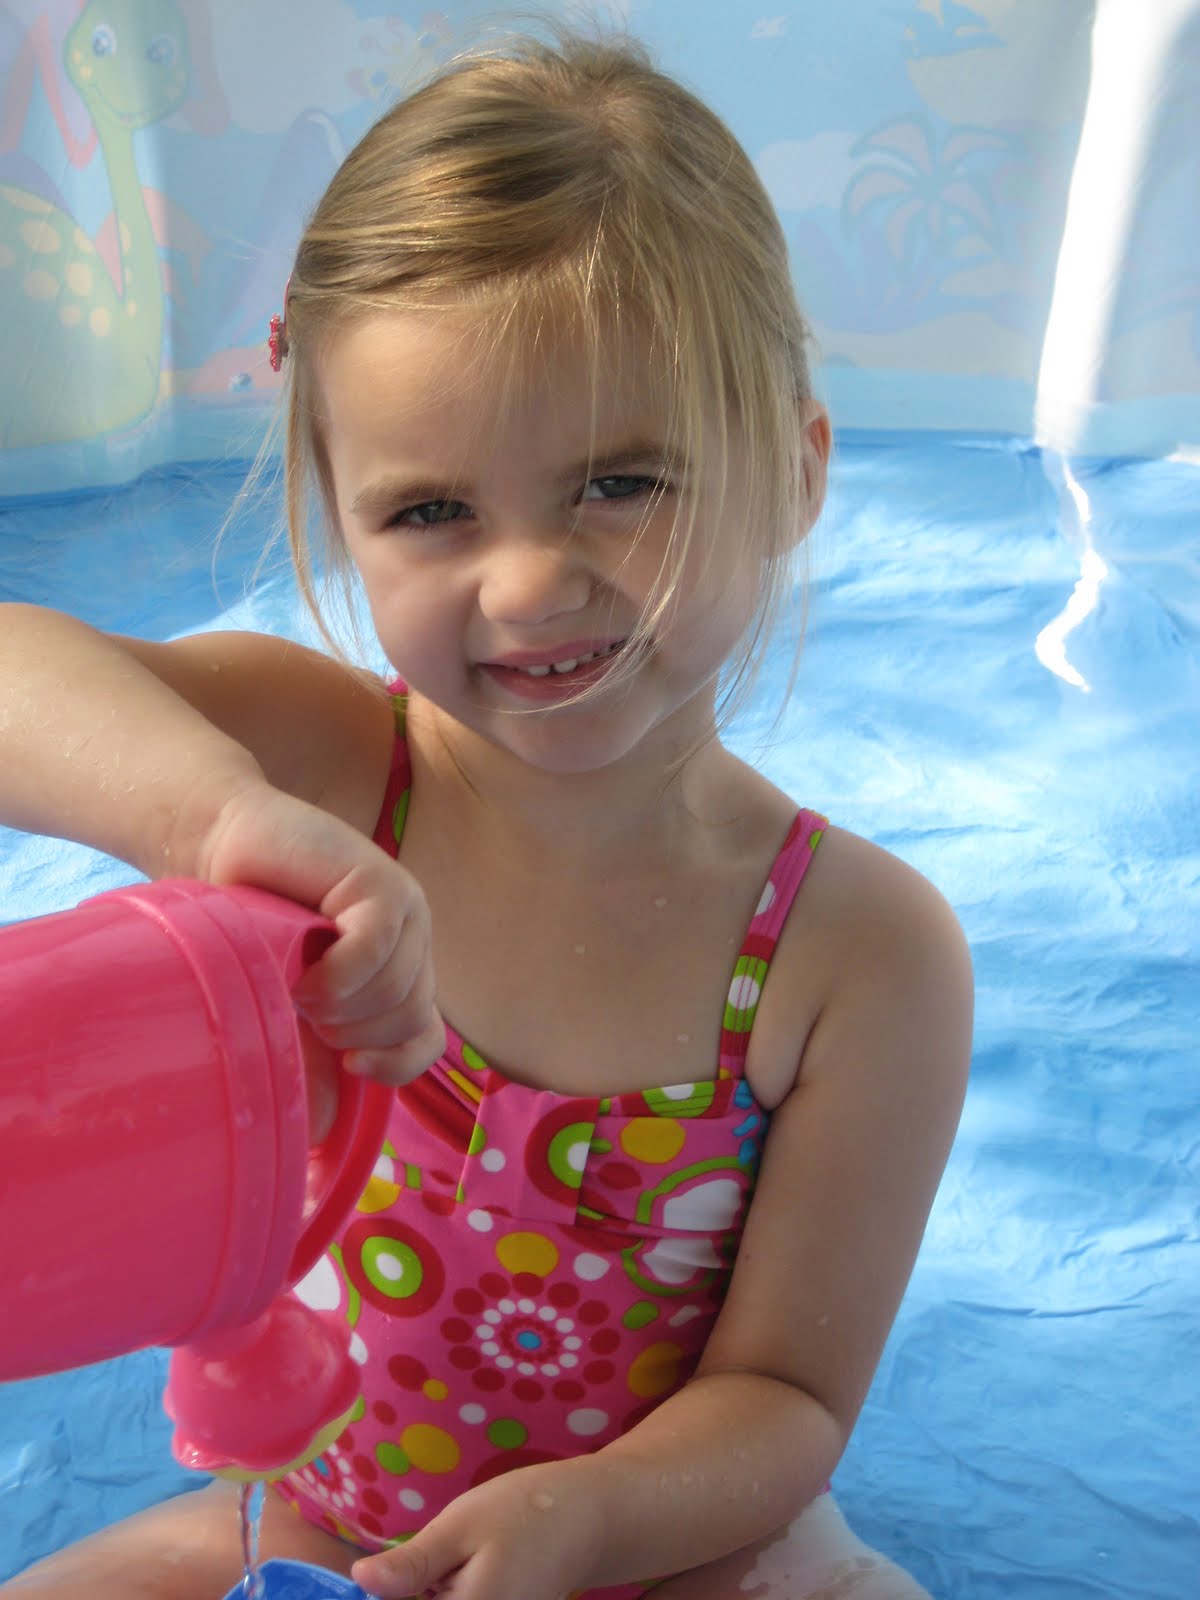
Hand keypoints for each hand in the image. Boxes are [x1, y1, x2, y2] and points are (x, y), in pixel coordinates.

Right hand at [198, 780, 444, 1087]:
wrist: (217, 848)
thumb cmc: (248, 929)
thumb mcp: (285, 1006)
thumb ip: (312, 1060)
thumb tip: (324, 1131)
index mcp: (398, 972)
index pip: (427, 1039)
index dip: (395, 1064)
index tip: (348, 1063)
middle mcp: (411, 942)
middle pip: (408, 1019)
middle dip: (348, 1029)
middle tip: (301, 1002)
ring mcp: (404, 910)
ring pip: (395, 991)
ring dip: (335, 1003)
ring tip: (295, 979)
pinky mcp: (381, 882)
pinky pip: (375, 950)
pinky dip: (335, 975)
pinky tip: (302, 971)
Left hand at [350, 1460, 605, 1599]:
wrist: (593, 1518)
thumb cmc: (527, 1512)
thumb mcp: (462, 1525)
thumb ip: (412, 1564)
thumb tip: (359, 1581)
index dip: (390, 1595)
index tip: (382, 1576)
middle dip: (415, 1593)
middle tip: (425, 1568)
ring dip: (433, 1593)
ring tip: (442, 1570)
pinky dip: (450, 1594)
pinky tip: (459, 1577)